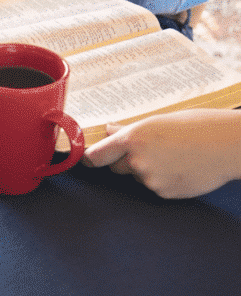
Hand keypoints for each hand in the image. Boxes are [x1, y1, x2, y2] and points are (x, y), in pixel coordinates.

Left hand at [83, 109, 240, 198]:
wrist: (228, 145)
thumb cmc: (197, 127)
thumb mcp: (159, 121)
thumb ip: (130, 130)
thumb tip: (109, 130)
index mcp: (134, 138)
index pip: (97, 156)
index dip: (90, 159)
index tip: (87, 159)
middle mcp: (138, 161)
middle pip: (116, 167)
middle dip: (126, 161)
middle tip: (150, 150)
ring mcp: (151, 180)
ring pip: (138, 177)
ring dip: (147, 170)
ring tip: (173, 156)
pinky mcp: (164, 193)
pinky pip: (154, 187)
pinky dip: (163, 180)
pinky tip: (180, 168)